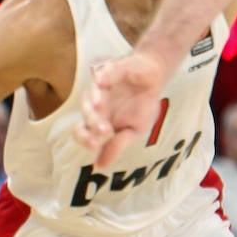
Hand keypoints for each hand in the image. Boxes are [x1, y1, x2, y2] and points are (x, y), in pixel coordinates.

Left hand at [74, 52, 167, 168]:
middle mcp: (95, 104)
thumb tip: (99, 167)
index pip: (82, 130)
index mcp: (98, 119)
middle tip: (105, 131)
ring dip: (95, 100)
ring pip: (91, 95)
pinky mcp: (112, 70)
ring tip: (101, 106)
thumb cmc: (142, 105)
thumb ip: (117, 146)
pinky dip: (102, 77)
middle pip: (86, 114)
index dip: (85, 138)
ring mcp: (102, 87)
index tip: (95, 145)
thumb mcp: (134, 130)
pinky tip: (102, 82)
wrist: (154, 79)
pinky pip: (104, 74)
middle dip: (94, 122)